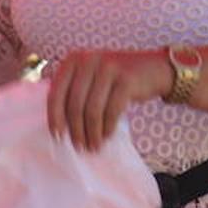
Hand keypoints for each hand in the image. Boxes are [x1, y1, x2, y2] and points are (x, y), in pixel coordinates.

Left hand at [47, 49, 172, 151]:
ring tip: (93, 146)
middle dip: (76, 130)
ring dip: (92, 133)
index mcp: (72, 60)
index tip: (57, 136)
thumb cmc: (114, 80)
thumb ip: (72, 94)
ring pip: (92, 110)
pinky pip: (112, 110)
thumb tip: (58, 128)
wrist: (153, 68)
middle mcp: (88, 60)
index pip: (56, 93)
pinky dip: (107, 127)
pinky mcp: (126, 79)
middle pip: (74, 105)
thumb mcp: (89, 78)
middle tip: (80, 147)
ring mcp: (108, 68)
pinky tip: (106, 136)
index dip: (54, 118)